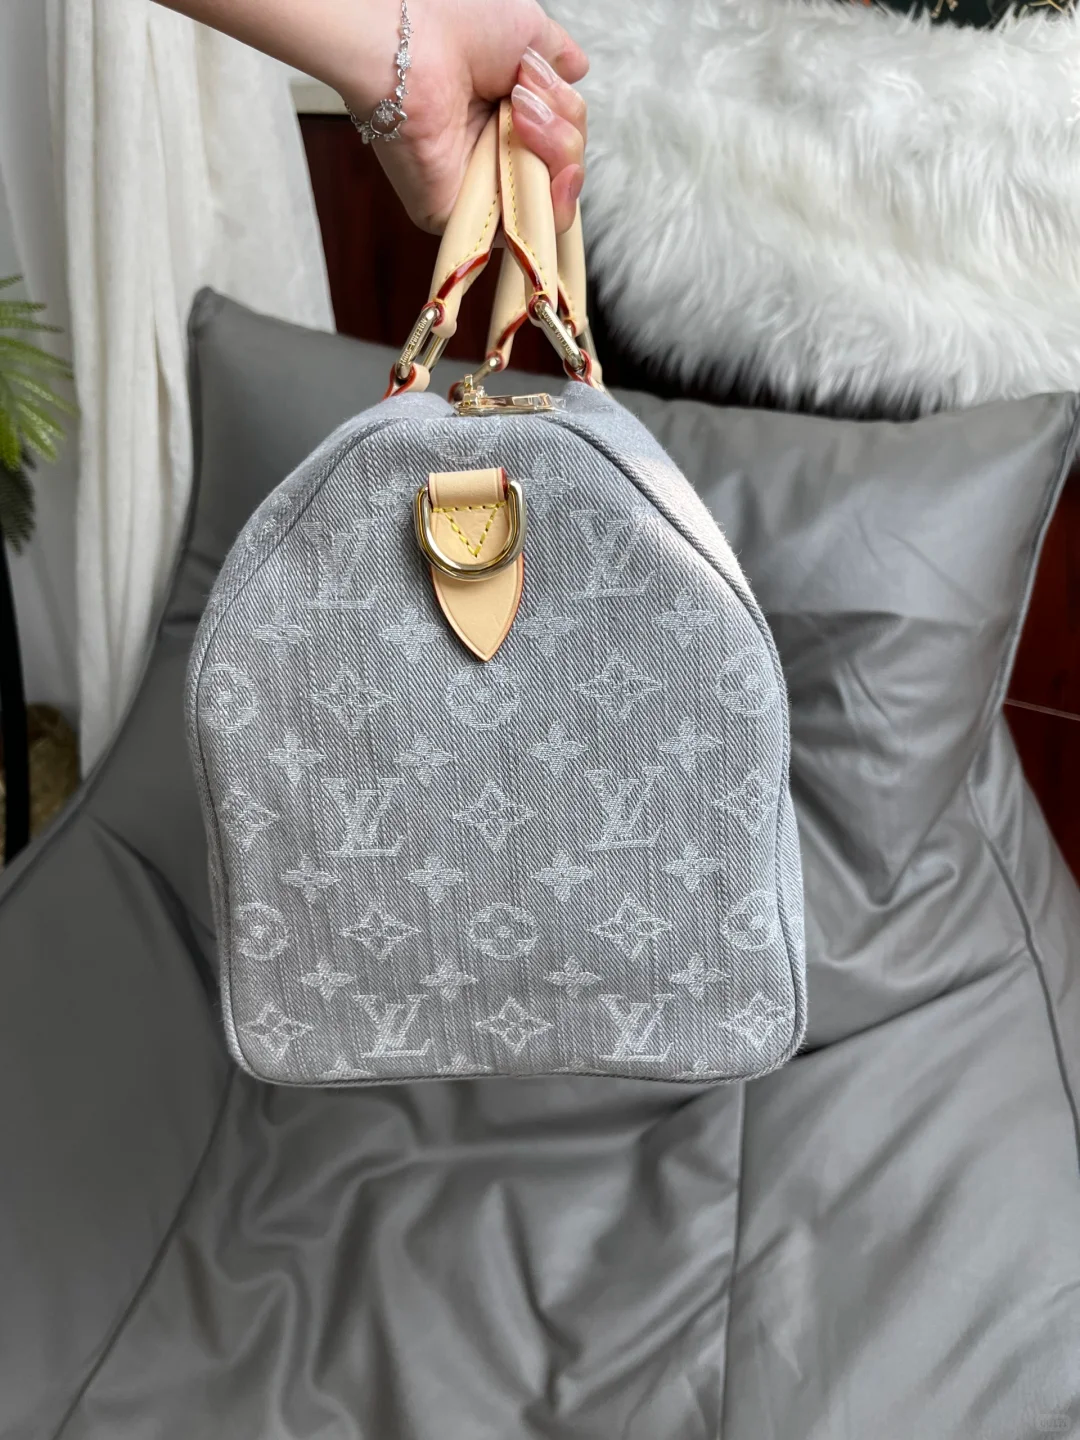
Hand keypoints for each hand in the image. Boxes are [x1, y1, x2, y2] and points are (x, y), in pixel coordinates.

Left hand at [344, 0, 588, 233]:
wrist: (411, 43)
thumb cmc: (457, 24)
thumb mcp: (528, 30)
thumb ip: (558, 56)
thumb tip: (578, 68)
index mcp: (509, 114)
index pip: (562, 139)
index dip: (569, 121)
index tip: (553, 85)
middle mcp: (495, 152)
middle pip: (565, 169)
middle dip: (564, 132)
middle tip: (526, 99)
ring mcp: (481, 188)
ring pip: (553, 202)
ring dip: (557, 152)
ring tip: (520, 116)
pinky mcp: (464, 217)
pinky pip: (524, 233)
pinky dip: (544, 205)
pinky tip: (540, 172)